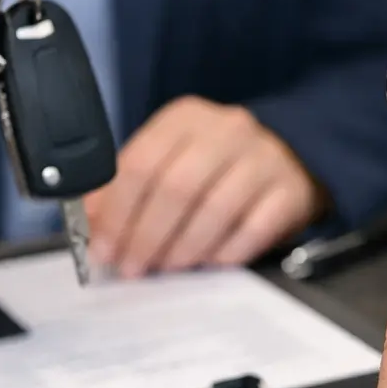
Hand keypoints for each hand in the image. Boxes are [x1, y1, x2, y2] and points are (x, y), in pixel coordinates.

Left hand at [85, 96, 323, 276]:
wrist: (294, 155)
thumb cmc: (219, 165)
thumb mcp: (172, 160)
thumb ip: (131, 186)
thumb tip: (93, 223)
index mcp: (186, 118)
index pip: (141, 162)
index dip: (117, 212)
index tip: (104, 249)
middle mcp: (227, 131)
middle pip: (176, 187)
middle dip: (147, 235)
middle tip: (132, 267)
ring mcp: (264, 159)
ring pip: (215, 210)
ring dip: (183, 248)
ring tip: (167, 269)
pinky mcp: (291, 191)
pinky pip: (254, 229)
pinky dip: (226, 252)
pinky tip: (210, 264)